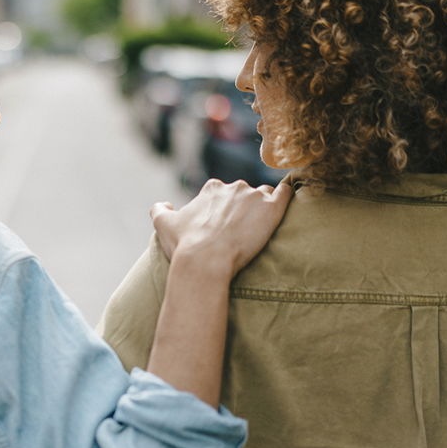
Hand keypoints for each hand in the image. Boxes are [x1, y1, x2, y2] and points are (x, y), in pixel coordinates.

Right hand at [151, 179, 291, 274]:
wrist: (204, 260)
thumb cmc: (184, 245)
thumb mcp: (163, 224)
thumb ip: (159, 209)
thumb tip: (164, 204)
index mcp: (212, 188)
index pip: (224, 192)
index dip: (225, 209)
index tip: (224, 225)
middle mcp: (234, 187)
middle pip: (245, 193)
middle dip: (245, 208)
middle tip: (242, 231)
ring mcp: (254, 196)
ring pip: (265, 195)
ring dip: (264, 206)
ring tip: (262, 226)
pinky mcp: (272, 209)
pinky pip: (286, 194)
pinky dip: (287, 196)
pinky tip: (287, 203)